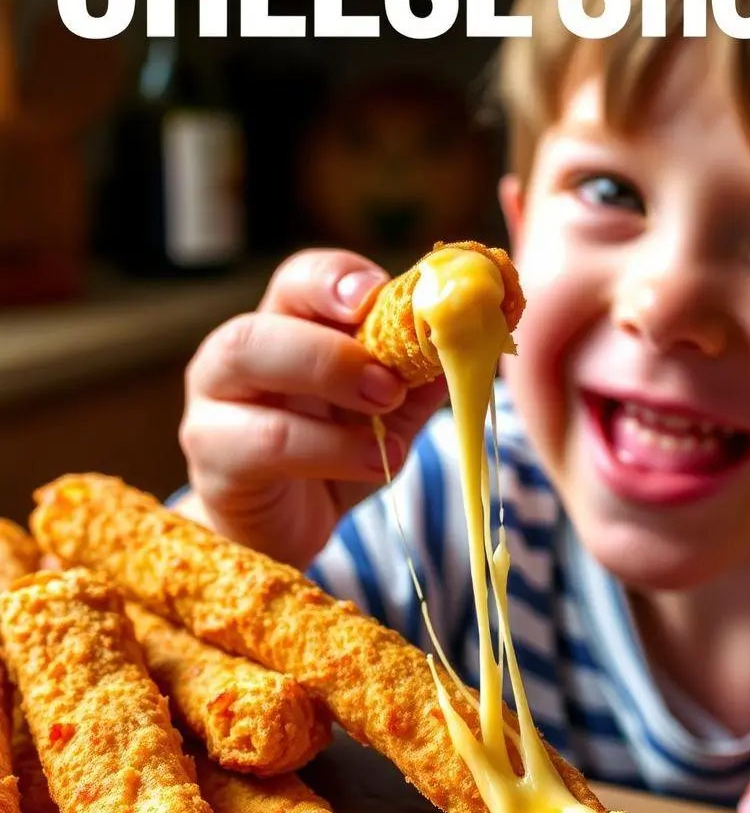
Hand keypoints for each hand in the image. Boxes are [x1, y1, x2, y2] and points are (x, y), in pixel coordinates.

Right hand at [179, 249, 446, 566]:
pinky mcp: (213, 459)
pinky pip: (260, 442)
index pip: (299, 281)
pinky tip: (373, 461)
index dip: (336, 279)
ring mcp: (213, 406)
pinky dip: (325, 450)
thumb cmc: (334, 459)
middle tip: (390, 380)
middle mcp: (235, 357)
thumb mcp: (389, 413)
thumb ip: (421, 375)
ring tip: (385, 416)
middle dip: (329, 344)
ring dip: (324, 384)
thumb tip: (474, 338)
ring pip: (245, 365)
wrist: (286, 532)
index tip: (381, 294)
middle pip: (259, 323)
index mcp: (284, 328)